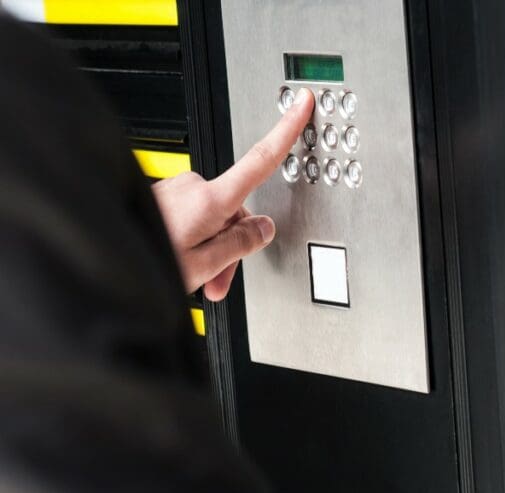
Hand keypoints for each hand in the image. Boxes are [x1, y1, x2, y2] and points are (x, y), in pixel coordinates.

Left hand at [152, 88, 314, 300]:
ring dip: (211, 248)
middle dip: (233, 244)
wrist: (106, 257)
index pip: (260, 160)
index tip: (300, 105)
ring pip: (212, 219)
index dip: (286, 130)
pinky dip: (192, 241)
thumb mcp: (206, 264)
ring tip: (196, 278)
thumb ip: (241, 243)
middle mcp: (193, 187)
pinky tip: (181, 262)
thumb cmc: (147, 260)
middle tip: (219, 278)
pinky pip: (191, 219)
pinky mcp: (161, 198)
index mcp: (211, 199)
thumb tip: (263, 228)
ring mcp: (175, 190)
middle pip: (235, 211)